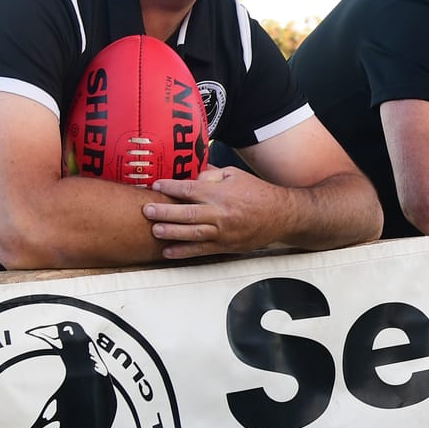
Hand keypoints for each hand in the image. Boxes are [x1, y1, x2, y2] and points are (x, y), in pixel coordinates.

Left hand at [142, 167, 288, 257]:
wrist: (281, 215)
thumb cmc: (257, 192)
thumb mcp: (235, 175)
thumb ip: (210, 176)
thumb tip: (190, 176)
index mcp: (221, 193)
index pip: (189, 189)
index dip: (170, 187)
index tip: (156, 185)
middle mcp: (220, 214)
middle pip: (186, 213)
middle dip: (164, 212)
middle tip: (147, 210)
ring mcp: (222, 233)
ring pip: (191, 234)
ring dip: (170, 233)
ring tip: (154, 230)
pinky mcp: (225, 246)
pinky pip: (201, 251)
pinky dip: (183, 252)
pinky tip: (168, 252)